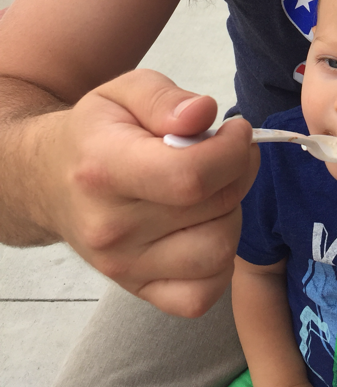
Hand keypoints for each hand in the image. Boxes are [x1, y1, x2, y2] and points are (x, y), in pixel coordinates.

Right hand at [34, 69, 259, 316]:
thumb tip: (204, 114)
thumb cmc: (96, 132)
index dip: (232, 150)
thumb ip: (166, 98)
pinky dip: (218, 263)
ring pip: (219, 251)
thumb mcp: (125, 91)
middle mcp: (110, 227)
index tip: (236, 130)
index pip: (190, 176)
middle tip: (225, 152)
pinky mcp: (137, 290)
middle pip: (214, 207)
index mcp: (104, 170)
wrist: (49, 181)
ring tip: (212, 189)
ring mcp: (122, 267)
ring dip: (231, 213)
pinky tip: (204, 226)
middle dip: (237, 171)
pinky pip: (202, 295)